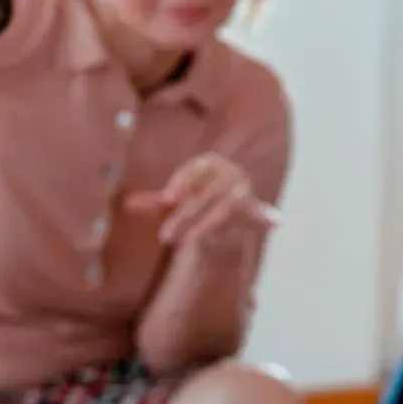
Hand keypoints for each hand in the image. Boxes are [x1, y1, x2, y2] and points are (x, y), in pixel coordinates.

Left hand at [124, 153, 275, 250]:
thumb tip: (126, 204)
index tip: (166, 199)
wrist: (225, 212)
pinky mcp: (253, 208)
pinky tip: (275, 223)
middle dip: (184, 215)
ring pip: (222, 207)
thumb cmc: (196, 200)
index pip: (193, 170)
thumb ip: (154, 203)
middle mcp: (229, 172)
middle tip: (164, 236)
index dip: (180, 184)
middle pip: (204, 193)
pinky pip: (259, 213)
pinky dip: (267, 216)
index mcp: (208, 162)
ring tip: (190, 240)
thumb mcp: (173, 202)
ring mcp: (243, 189)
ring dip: (205, 224)